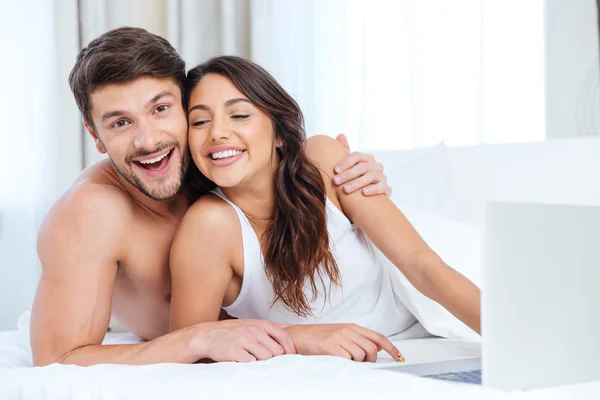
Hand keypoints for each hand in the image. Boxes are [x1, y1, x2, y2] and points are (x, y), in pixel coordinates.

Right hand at [192, 319, 295, 362]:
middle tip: (264, 358)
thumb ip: (272, 327)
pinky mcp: (235, 351)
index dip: (289, 349)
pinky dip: (249, 364)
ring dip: (261, 362)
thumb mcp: (253, 323)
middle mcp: (254, 330)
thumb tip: (292, 328)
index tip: (289, 356)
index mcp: (260, 324)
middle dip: (273, 357)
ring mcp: (244, 340)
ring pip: (265, 358)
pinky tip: (242, 360)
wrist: (207, 335)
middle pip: (276, 351)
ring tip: (251, 357)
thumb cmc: (233, 331)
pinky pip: (251, 363)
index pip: (284, 336)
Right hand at [285, 323, 402, 361]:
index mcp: (352, 327)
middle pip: (372, 349)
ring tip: (342, 359)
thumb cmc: (317, 338)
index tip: (399, 357)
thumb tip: (376, 348)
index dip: (391, 348)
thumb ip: (357, 339)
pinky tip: (337, 360)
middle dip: (369, 360)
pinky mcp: (331, 346)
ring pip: (361, 356)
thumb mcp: (340, 334)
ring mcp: (340, 337)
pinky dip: (345, 363)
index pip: (378, 337)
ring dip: (355, 363)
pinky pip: (348, 359)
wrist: (298, 337)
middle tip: (358, 362)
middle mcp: (348, 330)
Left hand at [334, 133, 391, 196]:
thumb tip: (340, 135)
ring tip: (346, 189)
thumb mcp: (349, 164)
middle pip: (362, 167)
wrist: (365, 195)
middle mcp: (375, 166)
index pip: (357, 156)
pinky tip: (364, 192)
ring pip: (371, 177)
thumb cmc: (355, 177)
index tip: (335, 170)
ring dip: (357, 183)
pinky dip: (373, 189)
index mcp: (366, 158)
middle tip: (336, 181)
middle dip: (348, 174)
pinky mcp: (386, 188)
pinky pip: (382, 187)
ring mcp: (381, 177)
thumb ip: (344, 150)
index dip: (346, 162)